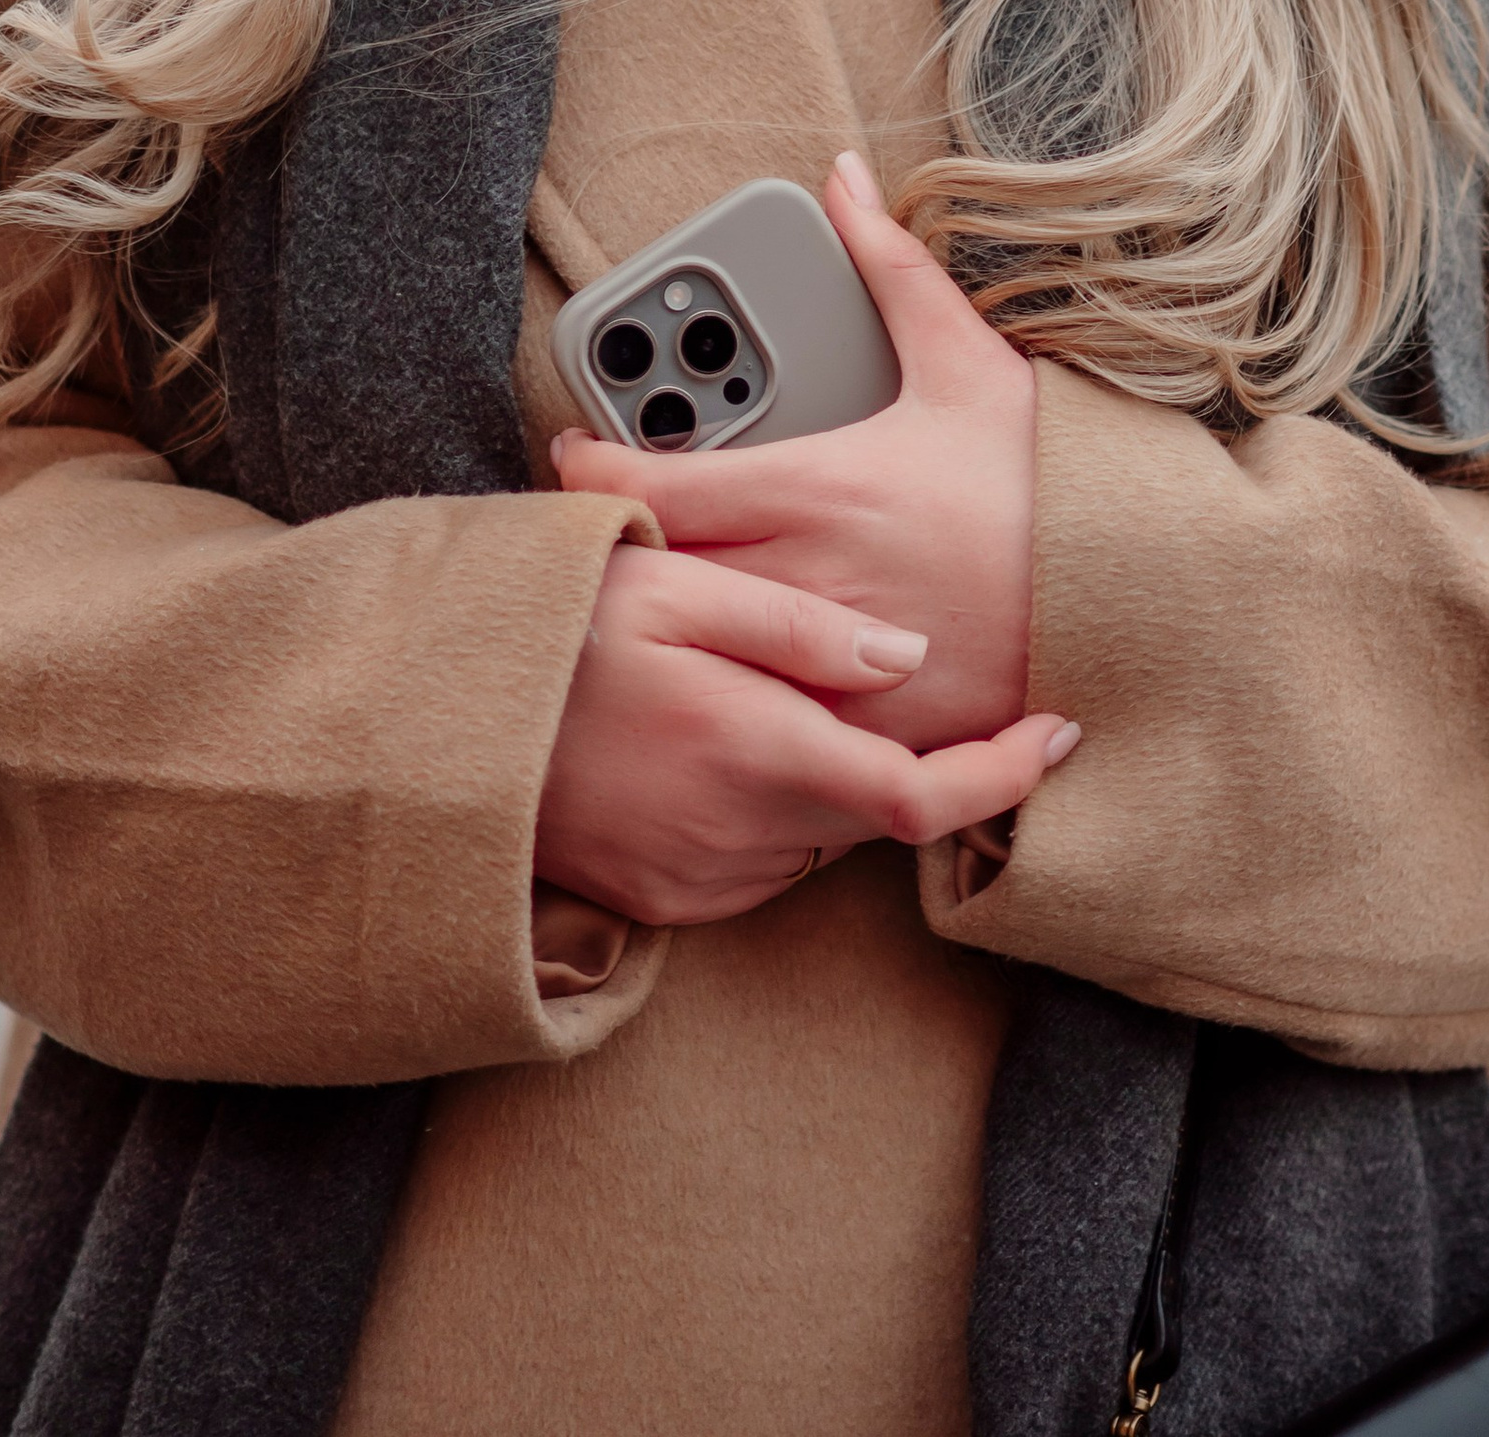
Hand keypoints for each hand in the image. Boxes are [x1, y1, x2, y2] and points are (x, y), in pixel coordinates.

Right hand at [532, 543, 1076, 925]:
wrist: (432, 738)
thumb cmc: (551, 637)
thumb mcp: (675, 588)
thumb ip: (799, 625)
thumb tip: (905, 656)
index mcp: (757, 752)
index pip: (920, 798)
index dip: (1003, 776)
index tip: (1057, 736)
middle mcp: (739, 837)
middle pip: (872, 807)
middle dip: (889, 745)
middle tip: (852, 664)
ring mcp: (699, 879)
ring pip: (818, 832)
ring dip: (821, 773)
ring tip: (756, 689)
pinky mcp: (666, 900)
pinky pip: (758, 858)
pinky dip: (768, 806)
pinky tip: (714, 738)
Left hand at [554, 148, 1038, 755]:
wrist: (1135, 600)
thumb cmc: (1044, 482)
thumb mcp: (967, 362)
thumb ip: (891, 268)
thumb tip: (842, 177)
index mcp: (819, 488)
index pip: (656, 491)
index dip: (591, 475)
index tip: (570, 456)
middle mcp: (808, 582)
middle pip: (656, 575)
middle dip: (611, 548)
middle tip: (592, 522)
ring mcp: (828, 669)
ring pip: (695, 655)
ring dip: (662, 625)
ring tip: (638, 593)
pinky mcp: (860, 734)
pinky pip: (759, 725)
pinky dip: (728, 698)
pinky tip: (716, 675)